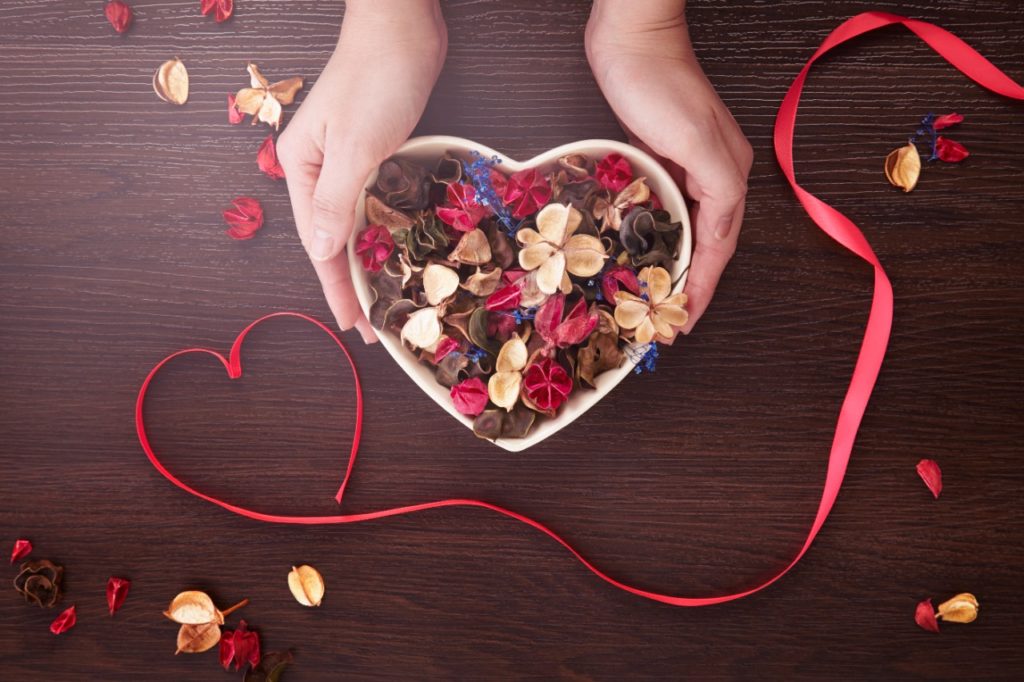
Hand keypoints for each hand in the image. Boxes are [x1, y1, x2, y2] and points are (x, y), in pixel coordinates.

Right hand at [277, 0, 446, 341]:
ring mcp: (345, 161)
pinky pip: (375, 203)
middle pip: (333, 240)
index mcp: (302, 169)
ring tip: (388, 300)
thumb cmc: (377, 78)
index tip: (353, 326)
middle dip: (352, 283)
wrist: (402, 25)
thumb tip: (318, 252)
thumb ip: (336, 202)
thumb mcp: (355, 146)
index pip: (318, 245)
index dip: (337, 289)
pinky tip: (398, 252)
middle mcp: (317, 169)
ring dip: (370, 261)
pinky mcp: (373, 151)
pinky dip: (385, 231)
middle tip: (375, 325)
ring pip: (355, 225)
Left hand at [586, 1, 751, 334]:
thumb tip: (720, 237)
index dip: (703, 289)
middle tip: (668, 321)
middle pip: (707, 244)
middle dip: (691, 285)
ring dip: (675, 265)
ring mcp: (688, 168)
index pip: (719, 248)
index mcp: (729, 176)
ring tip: (656, 298)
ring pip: (686, 231)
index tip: (683, 323)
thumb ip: (718, 190)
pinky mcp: (661, 160)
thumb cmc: (659, 84)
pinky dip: (657, 238)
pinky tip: (641, 253)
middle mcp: (714, 176)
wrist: (632, 40)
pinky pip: (664, 212)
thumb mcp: (695, 139)